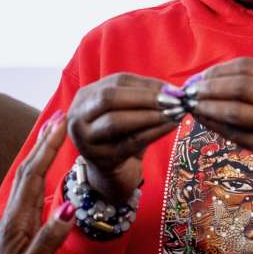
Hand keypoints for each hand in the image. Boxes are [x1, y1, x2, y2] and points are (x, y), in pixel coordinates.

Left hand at [0, 112, 75, 253]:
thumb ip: (48, 240)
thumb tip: (69, 207)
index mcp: (17, 222)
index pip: (33, 176)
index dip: (47, 148)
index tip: (61, 123)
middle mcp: (13, 217)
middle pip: (28, 170)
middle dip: (44, 142)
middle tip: (60, 116)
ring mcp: (13, 224)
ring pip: (27, 180)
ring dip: (40, 154)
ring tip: (52, 134)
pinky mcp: (16, 232)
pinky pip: (29, 194)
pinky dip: (39, 174)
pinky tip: (44, 173)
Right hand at [67, 73, 178, 203]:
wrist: (110, 172)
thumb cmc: (122, 136)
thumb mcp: (126, 112)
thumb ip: (143, 97)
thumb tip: (173, 90)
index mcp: (85, 97)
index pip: (117, 81)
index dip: (147, 84)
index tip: (173, 88)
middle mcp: (78, 116)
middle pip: (109, 98)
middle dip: (145, 97)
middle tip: (173, 100)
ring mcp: (85, 139)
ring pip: (116, 121)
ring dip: (149, 115)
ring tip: (174, 113)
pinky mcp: (100, 159)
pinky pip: (130, 142)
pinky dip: (153, 132)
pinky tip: (170, 127)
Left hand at [188, 58, 252, 193]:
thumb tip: (207, 78)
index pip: (247, 66)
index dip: (218, 70)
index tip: (199, 76)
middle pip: (240, 86)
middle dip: (210, 87)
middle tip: (190, 91)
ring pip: (235, 111)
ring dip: (208, 106)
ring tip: (191, 104)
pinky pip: (234, 133)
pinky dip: (213, 124)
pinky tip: (201, 118)